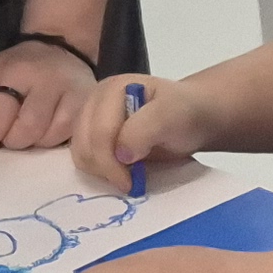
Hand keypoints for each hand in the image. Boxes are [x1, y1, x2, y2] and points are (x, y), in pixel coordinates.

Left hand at [0, 35, 96, 151]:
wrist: (63, 49)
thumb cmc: (19, 67)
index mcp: (18, 69)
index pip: (0, 111)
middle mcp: (48, 79)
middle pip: (27, 129)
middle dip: (13, 139)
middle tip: (12, 133)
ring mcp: (73, 92)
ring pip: (49, 137)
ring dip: (35, 142)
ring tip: (32, 130)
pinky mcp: (89, 105)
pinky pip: (70, 138)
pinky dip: (56, 141)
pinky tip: (50, 130)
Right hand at [70, 71, 213, 191]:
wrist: (191, 117)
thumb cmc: (183, 113)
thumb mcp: (171, 115)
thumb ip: (144, 130)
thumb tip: (121, 155)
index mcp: (111, 90)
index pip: (100, 132)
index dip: (111, 161)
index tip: (131, 183)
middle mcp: (95, 102)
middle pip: (84, 144)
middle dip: (105, 168)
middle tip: (130, 181)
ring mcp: (91, 119)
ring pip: (80, 153)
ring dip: (100, 171)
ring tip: (127, 174)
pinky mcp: (92, 136)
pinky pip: (84, 158)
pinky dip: (99, 171)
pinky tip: (120, 171)